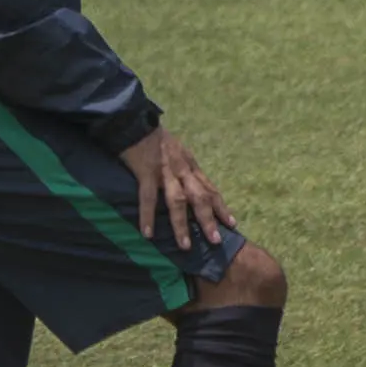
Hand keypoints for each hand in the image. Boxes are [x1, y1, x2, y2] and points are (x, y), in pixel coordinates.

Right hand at [118, 126, 235, 250]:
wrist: (134, 121)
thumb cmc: (153, 138)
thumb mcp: (177, 151)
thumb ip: (184, 168)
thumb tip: (191, 184)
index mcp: (190, 165)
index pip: (210, 189)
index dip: (221, 207)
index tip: (232, 224)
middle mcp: (182, 170)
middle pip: (200, 198)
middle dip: (209, 220)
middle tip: (216, 240)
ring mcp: (165, 171)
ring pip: (177, 201)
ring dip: (182, 224)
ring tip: (186, 245)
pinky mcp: (146, 172)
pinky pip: (148, 198)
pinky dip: (148, 216)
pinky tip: (148, 233)